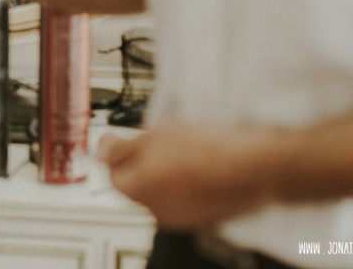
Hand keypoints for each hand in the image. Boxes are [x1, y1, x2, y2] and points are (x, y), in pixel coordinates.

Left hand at [98, 122, 277, 228]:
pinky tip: (198, 161)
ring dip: (163, 169)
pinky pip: (185, 195)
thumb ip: (120, 147)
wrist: (251, 166)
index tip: (115, 137)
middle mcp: (156, 211)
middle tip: (151, 137)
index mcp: (138, 191)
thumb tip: (101, 150)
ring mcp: (182, 217)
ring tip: (180, 146)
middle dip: (140, 161)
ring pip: (161, 189)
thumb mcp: (152, 136)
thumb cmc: (205, 150)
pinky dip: (185, 179)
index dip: (112, 151)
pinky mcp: (204, 216)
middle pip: (136, 183)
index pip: (112, 173)